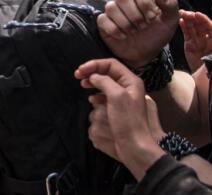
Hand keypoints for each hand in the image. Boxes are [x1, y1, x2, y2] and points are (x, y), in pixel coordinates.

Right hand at [76, 58, 165, 179]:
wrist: (134, 146)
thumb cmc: (127, 120)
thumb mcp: (116, 96)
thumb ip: (104, 82)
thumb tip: (93, 76)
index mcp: (131, 81)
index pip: (111, 64)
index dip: (94, 65)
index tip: (80, 72)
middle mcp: (128, 87)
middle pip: (107, 72)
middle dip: (92, 72)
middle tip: (78, 77)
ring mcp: (124, 98)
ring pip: (105, 83)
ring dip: (93, 82)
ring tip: (83, 86)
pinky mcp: (118, 108)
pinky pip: (105, 96)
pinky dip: (97, 95)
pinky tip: (92, 100)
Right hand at [98, 0, 179, 68]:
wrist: (146, 52)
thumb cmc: (157, 33)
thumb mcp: (171, 20)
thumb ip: (171, 4)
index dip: (144, 2)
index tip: (153, 17)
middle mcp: (125, 0)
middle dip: (135, 15)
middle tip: (144, 27)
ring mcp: (113, 11)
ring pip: (111, 8)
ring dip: (125, 23)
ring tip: (134, 32)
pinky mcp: (104, 22)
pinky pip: (102, 20)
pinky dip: (114, 30)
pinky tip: (124, 36)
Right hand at [181, 10, 211, 73]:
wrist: (204, 79)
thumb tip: (210, 41)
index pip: (210, 27)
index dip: (204, 20)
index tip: (197, 14)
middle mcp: (207, 39)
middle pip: (200, 25)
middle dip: (194, 18)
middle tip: (187, 13)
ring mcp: (198, 41)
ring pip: (193, 27)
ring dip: (187, 19)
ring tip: (181, 13)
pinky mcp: (189, 44)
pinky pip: (187, 33)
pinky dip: (184, 26)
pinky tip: (181, 20)